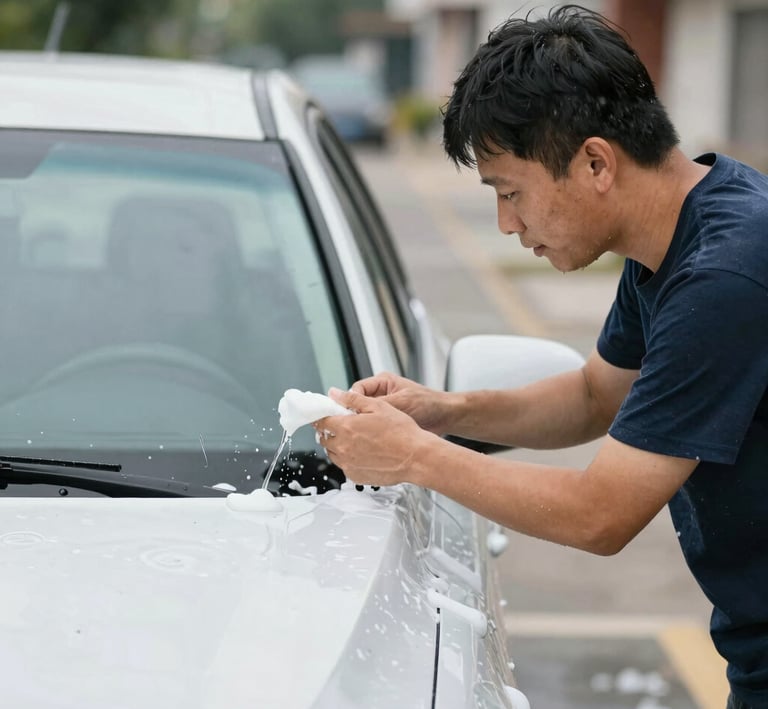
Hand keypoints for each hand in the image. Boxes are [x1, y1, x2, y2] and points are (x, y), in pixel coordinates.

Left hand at [313, 389, 435, 486]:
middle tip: (346, 426)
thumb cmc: (402, 432)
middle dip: (330, 431)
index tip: (328, 415)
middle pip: (324, 438)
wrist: (416, 457)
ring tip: (357, 440)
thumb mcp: (378, 406)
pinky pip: (344, 466)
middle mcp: (343, 448)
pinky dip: (348, 459)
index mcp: (346, 428)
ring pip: (333, 454)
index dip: (323, 416)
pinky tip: (363, 453)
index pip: (321, 422)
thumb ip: (352, 399)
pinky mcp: (356, 476)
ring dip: (338, 445)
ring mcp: (348, 464)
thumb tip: (335, 393)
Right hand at [349, 373, 454, 434]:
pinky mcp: (388, 424)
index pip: (356, 390)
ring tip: (370, 434)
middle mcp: (381, 395)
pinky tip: (376, 440)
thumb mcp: (401, 401)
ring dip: (366, 426)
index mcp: (382, 382)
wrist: (446, 418)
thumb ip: (376, 403)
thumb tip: (354, 403)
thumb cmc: (429, 403)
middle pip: (358, 405)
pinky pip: (374, 429)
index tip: (350, 414)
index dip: (352, 402)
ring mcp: (384, 410)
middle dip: (358, 416)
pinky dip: (373, 435)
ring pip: (365, 419)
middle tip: (358, 426)